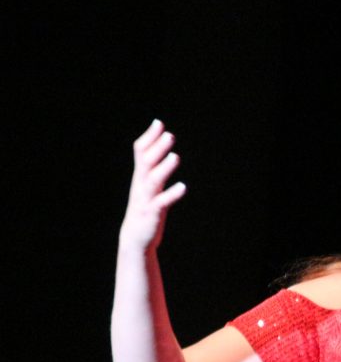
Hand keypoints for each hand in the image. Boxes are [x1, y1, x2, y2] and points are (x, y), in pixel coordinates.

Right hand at [120, 119, 185, 251]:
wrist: (136, 238)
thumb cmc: (146, 208)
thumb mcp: (147, 185)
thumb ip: (153, 167)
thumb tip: (163, 149)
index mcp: (140, 177)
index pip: (140, 152)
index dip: (149, 138)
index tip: (159, 122)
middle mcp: (141, 185)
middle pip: (146, 163)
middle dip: (157, 149)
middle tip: (170, 135)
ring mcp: (145, 199)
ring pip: (153, 181)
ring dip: (164, 168)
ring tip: (175, 157)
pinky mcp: (152, 214)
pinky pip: (161, 203)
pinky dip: (171, 194)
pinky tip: (183, 187)